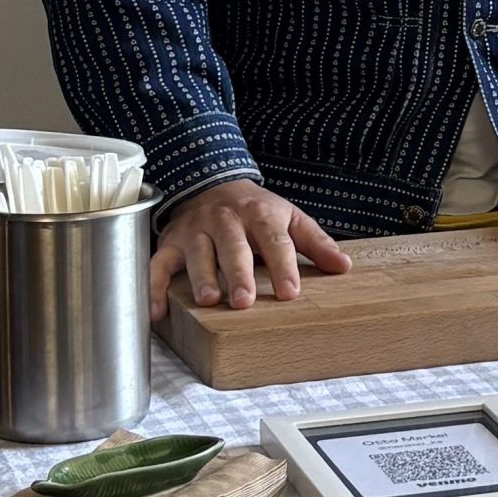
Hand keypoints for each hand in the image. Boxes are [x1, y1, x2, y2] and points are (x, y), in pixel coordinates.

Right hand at [149, 178, 349, 318]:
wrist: (213, 183)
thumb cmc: (256, 211)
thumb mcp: (290, 218)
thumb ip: (315, 243)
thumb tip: (343, 267)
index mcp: (259, 214)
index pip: (274, 241)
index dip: (283, 266)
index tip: (290, 292)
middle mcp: (225, 220)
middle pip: (232, 247)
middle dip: (237, 274)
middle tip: (243, 301)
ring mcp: (195, 230)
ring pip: (196, 253)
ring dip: (200, 276)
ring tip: (207, 301)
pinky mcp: (171, 242)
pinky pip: (158, 264)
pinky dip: (154, 287)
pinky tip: (157, 313)